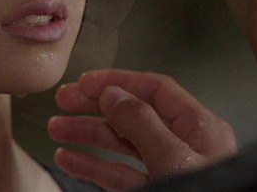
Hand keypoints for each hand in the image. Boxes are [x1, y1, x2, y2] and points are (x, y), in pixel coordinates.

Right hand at [48, 69, 236, 190]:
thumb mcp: (173, 158)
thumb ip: (142, 124)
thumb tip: (114, 94)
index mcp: (200, 128)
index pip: (155, 90)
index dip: (118, 81)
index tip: (84, 82)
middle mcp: (184, 146)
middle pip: (134, 114)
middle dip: (95, 107)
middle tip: (62, 100)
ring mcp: (168, 171)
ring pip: (122, 145)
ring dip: (88, 135)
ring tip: (56, 129)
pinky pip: (119, 174)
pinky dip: (93, 165)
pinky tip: (69, 159)